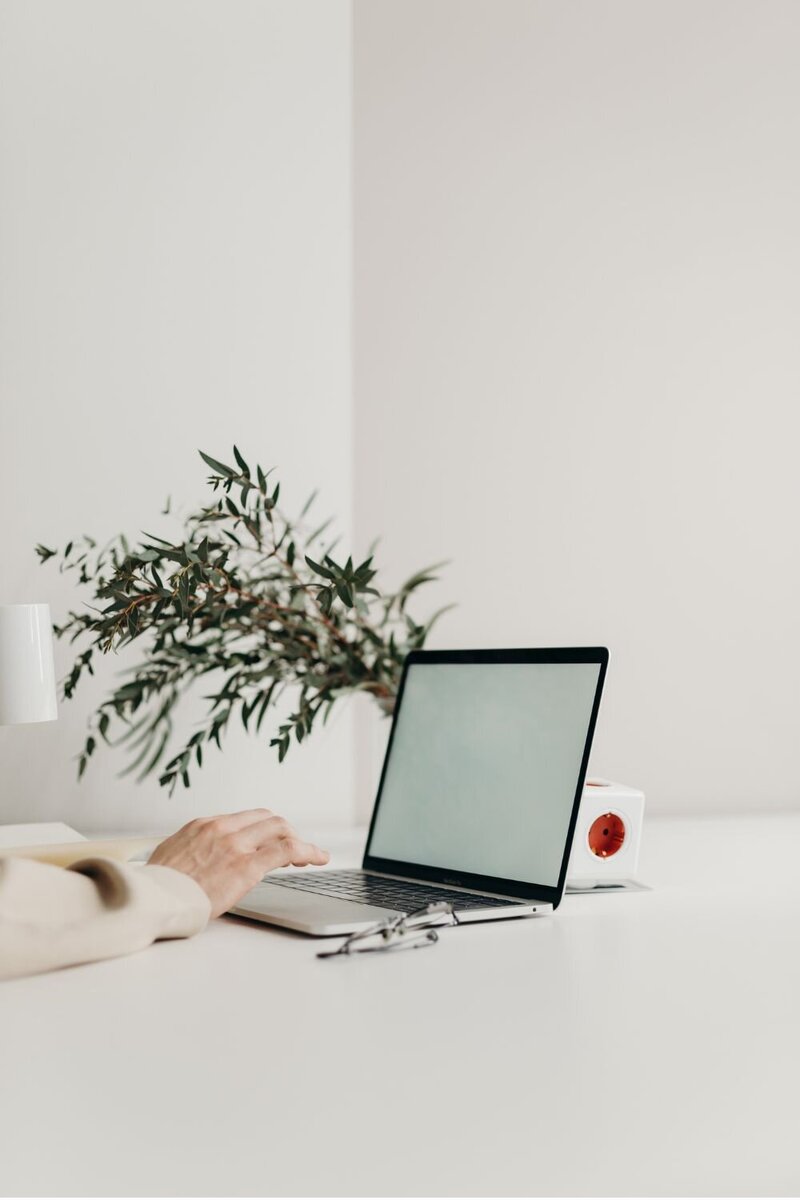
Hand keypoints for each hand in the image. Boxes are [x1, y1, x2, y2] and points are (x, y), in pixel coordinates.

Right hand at [148, 809, 329, 917]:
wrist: (151, 899)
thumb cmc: (158, 888)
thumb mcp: (172, 856)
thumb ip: (194, 851)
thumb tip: (201, 858)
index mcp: (204, 825)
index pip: (246, 817)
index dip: (266, 827)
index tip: (274, 838)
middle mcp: (222, 828)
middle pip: (268, 818)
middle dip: (285, 831)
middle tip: (295, 848)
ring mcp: (235, 845)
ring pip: (281, 828)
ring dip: (299, 840)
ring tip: (310, 855)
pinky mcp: (246, 865)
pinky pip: (287, 850)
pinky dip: (308, 851)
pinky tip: (318, 858)